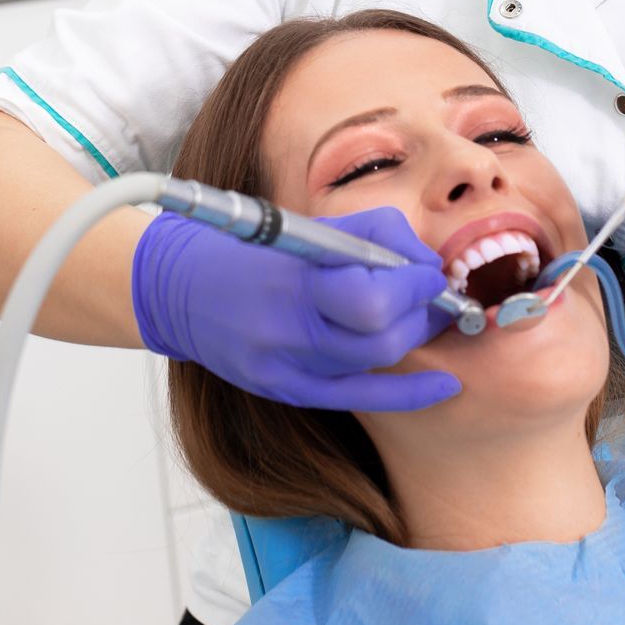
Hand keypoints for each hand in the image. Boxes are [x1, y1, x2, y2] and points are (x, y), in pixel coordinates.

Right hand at [131, 205, 459, 409]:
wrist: (181, 292)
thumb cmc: (252, 251)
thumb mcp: (309, 227)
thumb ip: (374, 236)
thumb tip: (429, 265)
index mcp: (291, 278)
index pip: (374, 295)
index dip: (416, 283)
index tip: (429, 271)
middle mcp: (286, 330)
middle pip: (381, 335)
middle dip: (421, 311)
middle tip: (434, 294)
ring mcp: (285, 368)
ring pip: (376, 363)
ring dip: (413, 336)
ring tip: (425, 317)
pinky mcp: (287, 391)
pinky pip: (361, 397)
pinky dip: (409, 392)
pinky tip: (444, 385)